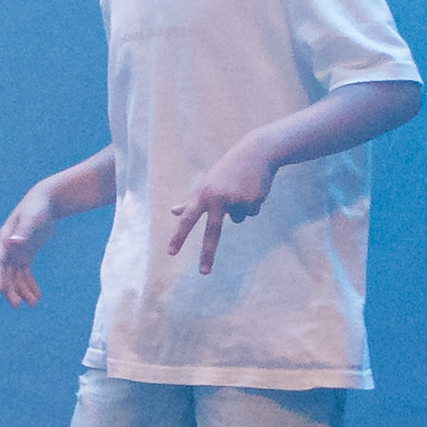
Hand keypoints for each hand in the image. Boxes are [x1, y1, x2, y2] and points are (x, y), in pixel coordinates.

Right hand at [0, 194, 55, 306]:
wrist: (45, 202)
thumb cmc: (37, 208)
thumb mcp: (32, 219)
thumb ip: (23, 231)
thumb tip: (13, 243)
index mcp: (4, 239)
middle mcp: (7, 249)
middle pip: (5, 272)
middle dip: (9, 289)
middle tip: (16, 305)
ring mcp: (15, 253)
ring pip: (15, 276)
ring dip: (21, 290)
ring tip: (33, 304)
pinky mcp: (25, 255)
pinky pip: (25, 274)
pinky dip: (30, 285)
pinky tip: (37, 296)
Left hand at [165, 140, 286, 275]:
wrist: (255, 154)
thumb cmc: (227, 170)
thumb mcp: (207, 183)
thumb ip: (191, 201)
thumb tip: (174, 212)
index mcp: (203, 194)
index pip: (187, 219)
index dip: (178, 236)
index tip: (170, 252)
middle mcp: (218, 199)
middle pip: (212, 231)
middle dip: (208, 253)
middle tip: (203, 273)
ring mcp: (236, 200)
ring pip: (238, 220)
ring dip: (241, 208)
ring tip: (241, 189)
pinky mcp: (253, 201)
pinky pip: (251, 213)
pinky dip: (252, 204)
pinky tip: (253, 189)